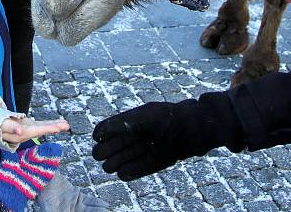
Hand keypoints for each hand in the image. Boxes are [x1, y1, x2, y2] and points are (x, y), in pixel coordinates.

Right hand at [0, 116, 68, 143]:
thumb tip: (20, 131)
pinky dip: (50, 124)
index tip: (57, 128)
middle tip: (66, 126)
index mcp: (21, 133)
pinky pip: (42, 125)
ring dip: (55, 126)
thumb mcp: (3, 125)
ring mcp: (29, 130)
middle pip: (42, 130)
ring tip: (66, 124)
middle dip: (54, 127)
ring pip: (43, 128)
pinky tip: (59, 123)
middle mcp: (27, 133)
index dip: (47, 129)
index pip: (36, 131)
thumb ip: (11, 127)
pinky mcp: (30, 126)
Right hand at [92, 93, 242, 180]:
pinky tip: (122, 174)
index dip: (104, 132)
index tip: (96, 138)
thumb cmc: (168, 117)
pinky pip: (141, 168)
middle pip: (119, 144)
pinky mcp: (159, 160)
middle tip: (98, 155)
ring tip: (108, 167)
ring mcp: (150, 148)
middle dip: (107, 150)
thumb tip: (100, 132)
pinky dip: (132, 172)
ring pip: (128, 157)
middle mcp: (142, 134)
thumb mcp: (143, 117)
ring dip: (117, 162)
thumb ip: (122, 123)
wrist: (194, 128)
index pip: (114, 127)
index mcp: (136, 119)